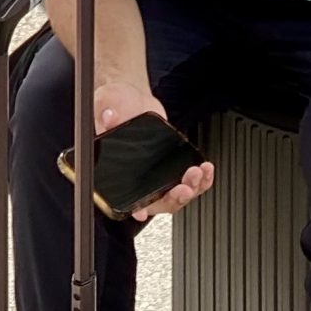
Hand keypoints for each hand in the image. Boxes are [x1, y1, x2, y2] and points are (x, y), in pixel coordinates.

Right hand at [92, 79, 212, 222]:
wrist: (130, 98)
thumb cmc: (113, 106)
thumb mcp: (105, 104)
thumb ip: (105, 115)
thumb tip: (109, 116)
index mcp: (118, 172)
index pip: (124, 197)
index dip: (134, 207)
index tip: (141, 212)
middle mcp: (138, 179)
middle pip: (158, 202)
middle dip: (173, 197)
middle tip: (182, 188)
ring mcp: (157, 175)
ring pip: (176, 194)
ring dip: (190, 188)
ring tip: (197, 172)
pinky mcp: (172, 166)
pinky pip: (189, 181)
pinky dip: (201, 179)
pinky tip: (205, 169)